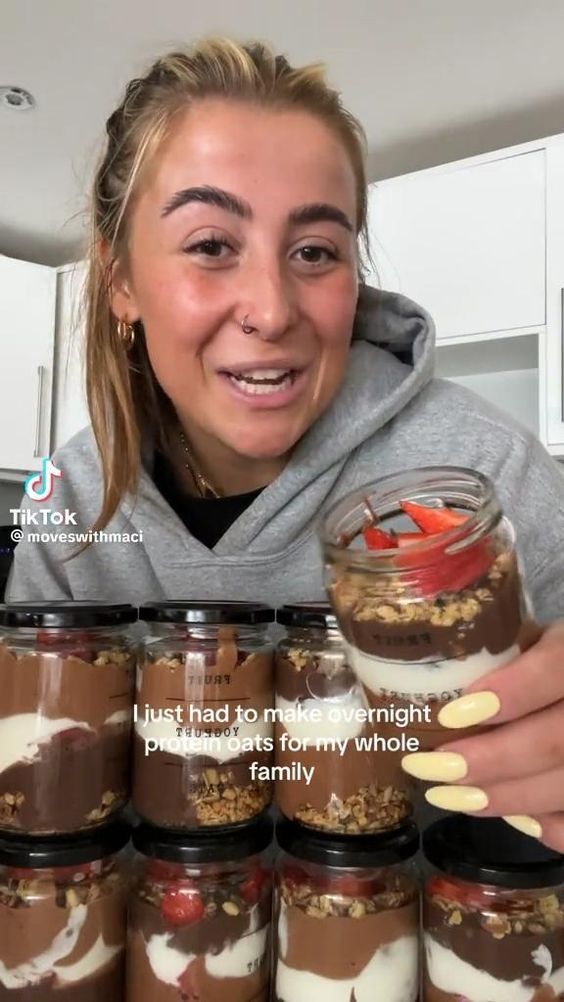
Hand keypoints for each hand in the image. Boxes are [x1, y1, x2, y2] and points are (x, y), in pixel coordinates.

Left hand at [401, 622, 563, 851]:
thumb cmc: (549, 659)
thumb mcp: (535, 637)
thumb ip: (500, 650)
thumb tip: (428, 673)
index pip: (555, 667)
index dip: (510, 691)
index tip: (451, 713)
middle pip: (555, 741)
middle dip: (487, 760)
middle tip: (428, 766)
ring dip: (502, 798)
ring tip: (446, 794)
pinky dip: (545, 825)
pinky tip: (510, 817)